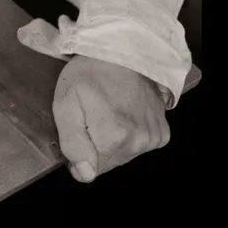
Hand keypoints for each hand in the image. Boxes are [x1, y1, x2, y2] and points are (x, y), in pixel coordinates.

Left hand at [54, 55, 170, 182]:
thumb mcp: (65, 102)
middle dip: (96, 145)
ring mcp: (152, 138)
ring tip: (107, 112)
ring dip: (113, 140)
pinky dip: (130, 135)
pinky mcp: (162, 134)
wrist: (122, 52)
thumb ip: (72, 142)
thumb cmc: (89, 74)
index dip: (79, 152)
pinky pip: (140, 146)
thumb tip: (85, 175)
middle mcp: (137, 142)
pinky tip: (123, 114)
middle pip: (108, 162)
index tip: (78, 129)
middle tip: (91, 116)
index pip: (90, 169)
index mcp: (112, 137)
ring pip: (124, 155)